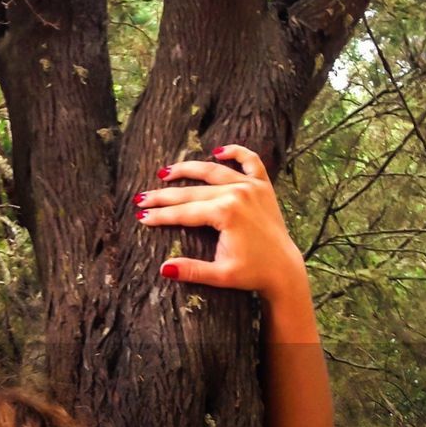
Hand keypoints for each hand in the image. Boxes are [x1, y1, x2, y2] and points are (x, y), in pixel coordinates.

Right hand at [134, 143, 305, 301]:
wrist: (284, 270)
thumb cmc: (253, 274)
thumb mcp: (220, 275)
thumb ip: (191, 270)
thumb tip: (163, 269)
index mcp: (226, 213)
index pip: (184, 212)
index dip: (160, 216)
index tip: (141, 217)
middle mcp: (237, 194)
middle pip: (192, 192)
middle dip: (164, 196)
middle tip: (141, 198)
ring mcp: (251, 187)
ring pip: (213, 171)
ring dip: (187, 170)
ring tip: (165, 172)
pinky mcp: (263, 186)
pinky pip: (251, 161)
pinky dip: (236, 153)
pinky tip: (218, 152)